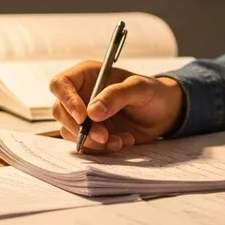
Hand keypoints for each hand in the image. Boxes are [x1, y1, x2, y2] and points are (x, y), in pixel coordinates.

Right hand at [48, 60, 184, 153]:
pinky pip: (86, 145)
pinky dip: (103, 148)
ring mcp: (85, 116)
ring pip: (70, 131)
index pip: (61, 84)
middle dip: (80, 128)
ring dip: (94, 141)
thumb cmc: (152, 92)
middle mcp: (81, 95)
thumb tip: (92, 112)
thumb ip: (116, 95)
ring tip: (121, 140)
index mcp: (87, 75)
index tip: (83, 117)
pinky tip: (124, 141)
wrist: (164, 113)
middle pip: (60, 111)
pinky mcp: (92, 133)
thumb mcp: (139, 88)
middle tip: (104, 136)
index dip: (66, 100)